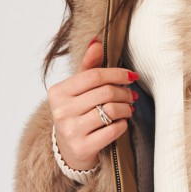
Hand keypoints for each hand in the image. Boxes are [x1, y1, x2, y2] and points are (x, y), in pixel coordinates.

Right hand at [48, 38, 138, 169]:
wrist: (68, 150)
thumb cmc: (76, 113)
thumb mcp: (78, 89)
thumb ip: (88, 66)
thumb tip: (97, 41)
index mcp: (58, 92)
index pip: (94, 76)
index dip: (117, 74)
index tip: (131, 77)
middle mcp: (61, 111)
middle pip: (105, 92)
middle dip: (124, 92)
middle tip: (132, 95)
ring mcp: (70, 131)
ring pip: (110, 111)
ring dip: (126, 108)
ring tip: (129, 108)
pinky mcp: (82, 147)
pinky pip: (113, 130)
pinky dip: (122, 124)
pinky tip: (122, 122)